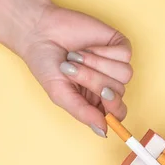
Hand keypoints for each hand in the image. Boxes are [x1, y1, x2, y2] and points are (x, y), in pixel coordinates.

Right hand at [19, 4, 132, 136]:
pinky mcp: (117, 45)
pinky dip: (104, 51)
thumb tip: (103, 132)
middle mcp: (108, 84)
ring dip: (97, 65)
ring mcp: (114, 65)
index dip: (114, 107)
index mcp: (95, 101)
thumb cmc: (47, 65)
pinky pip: (124, 55)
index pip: (118, 113)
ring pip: (124, 74)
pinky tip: (87, 48)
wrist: (40, 32)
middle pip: (119, 92)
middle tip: (71, 69)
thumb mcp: (60, 94)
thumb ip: (83, 113)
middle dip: (94, 80)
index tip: (102, 95)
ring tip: (76, 56)